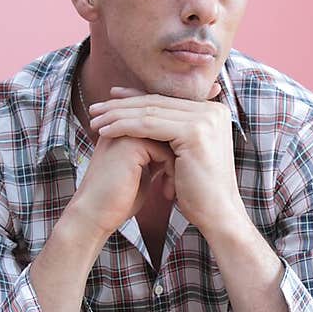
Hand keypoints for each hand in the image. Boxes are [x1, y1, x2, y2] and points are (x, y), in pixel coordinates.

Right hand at [65, 127, 177, 241]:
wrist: (93, 215)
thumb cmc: (115, 201)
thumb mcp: (138, 173)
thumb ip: (152, 158)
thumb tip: (171, 152)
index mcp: (120, 132)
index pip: (158, 131)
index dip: (170, 154)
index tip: (171, 181)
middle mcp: (121, 128)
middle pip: (164, 133)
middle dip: (175, 158)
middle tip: (173, 184)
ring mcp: (124, 134)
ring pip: (167, 141)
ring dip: (174, 166)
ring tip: (170, 189)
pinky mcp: (130, 145)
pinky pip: (164, 150)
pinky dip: (171, 172)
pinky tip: (166, 192)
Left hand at [87, 82, 245, 235]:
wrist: (217, 214)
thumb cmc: (198, 189)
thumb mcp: (184, 152)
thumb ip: (171, 129)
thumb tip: (146, 113)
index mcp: (213, 111)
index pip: (166, 99)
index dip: (136, 97)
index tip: (111, 99)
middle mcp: (213, 110)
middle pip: (158, 102)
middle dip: (123, 104)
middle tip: (96, 108)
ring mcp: (205, 119)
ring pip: (151, 112)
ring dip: (118, 115)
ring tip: (95, 121)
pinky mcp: (194, 132)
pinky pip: (149, 126)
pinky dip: (124, 127)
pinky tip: (106, 132)